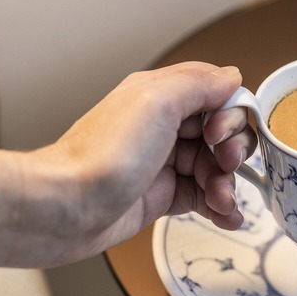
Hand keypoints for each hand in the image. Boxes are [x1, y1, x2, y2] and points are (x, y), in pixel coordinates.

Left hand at [0, 62, 256, 267]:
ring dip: (227, 184)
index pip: (217, 94)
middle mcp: (162, 126)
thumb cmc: (100, 156)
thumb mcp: (156, 102)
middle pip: (221, 133)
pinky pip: (203, 197)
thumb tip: (232, 78)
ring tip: (221, 202)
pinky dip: (220, 207)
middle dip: (232, 152)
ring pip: (214, 167)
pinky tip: (227, 217)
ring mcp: (162, 162)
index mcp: (160, 94)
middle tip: (222, 166)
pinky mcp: (160, 196)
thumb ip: (199, 84)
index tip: (219, 135)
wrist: (64, 209)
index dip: (230, 115)